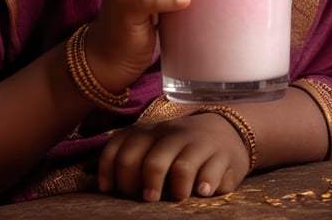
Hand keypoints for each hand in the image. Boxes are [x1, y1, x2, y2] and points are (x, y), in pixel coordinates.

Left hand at [98, 112, 250, 201]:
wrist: (226, 130)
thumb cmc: (179, 148)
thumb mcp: (153, 145)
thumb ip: (129, 158)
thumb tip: (105, 187)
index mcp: (150, 133)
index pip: (123, 148)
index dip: (114, 174)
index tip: (117, 191)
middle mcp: (173, 136)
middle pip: (153, 162)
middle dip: (147, 186)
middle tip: (149, 200)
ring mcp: (199, 144)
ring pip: (183, 167)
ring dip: (177, 189)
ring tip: (177, 198)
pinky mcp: (223, 156)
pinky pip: (212, 173)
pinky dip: (206, 185)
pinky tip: (203, 191)